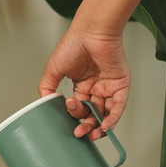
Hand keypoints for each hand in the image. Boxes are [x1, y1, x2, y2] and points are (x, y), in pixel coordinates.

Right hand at [38, 25, 130, 140]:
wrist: (90, 32)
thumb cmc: (73, 45)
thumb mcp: (53, 70)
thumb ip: (47, 87)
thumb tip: (44, 104)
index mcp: (81, 85)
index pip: (78, 107)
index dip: (73, 115)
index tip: (67, 115)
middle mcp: (96, 87)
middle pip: (92, 114)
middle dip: (86, 125)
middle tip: (79, 132)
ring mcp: (109, 87)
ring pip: (106, 113)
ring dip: (100, 126)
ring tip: (92, 134)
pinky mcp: (121, 84)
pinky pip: (119, 106)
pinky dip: (113, 118)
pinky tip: (105, 126)